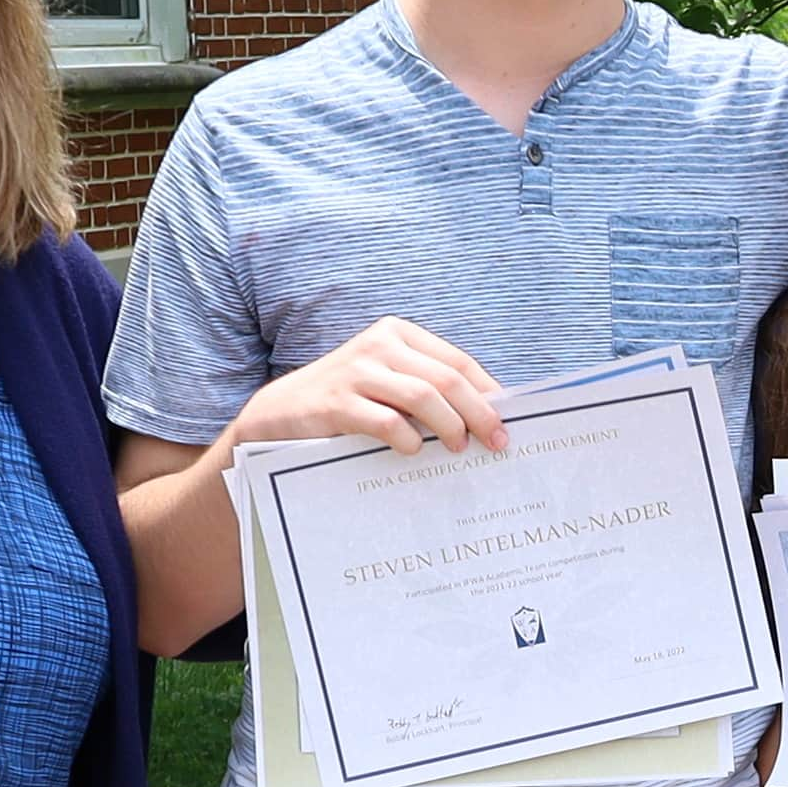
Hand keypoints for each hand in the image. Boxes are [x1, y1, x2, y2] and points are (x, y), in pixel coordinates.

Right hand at [232, 319, 502, 456]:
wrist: (282, 412)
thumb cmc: (348, 400)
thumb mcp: (387, 379)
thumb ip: (426, 385)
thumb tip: (486, 414)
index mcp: (398, 333)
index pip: (457, 361)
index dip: (487, 394)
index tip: (505, 424)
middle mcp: (380, 344)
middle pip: (447, 380)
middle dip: (479, 414)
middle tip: (494, 443)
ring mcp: (357, 371)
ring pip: (423, 397)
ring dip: (450, 427)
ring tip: (458, 448)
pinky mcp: (338, 401)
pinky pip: (388, 422)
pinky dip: (409, 440)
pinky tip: (414, 452)